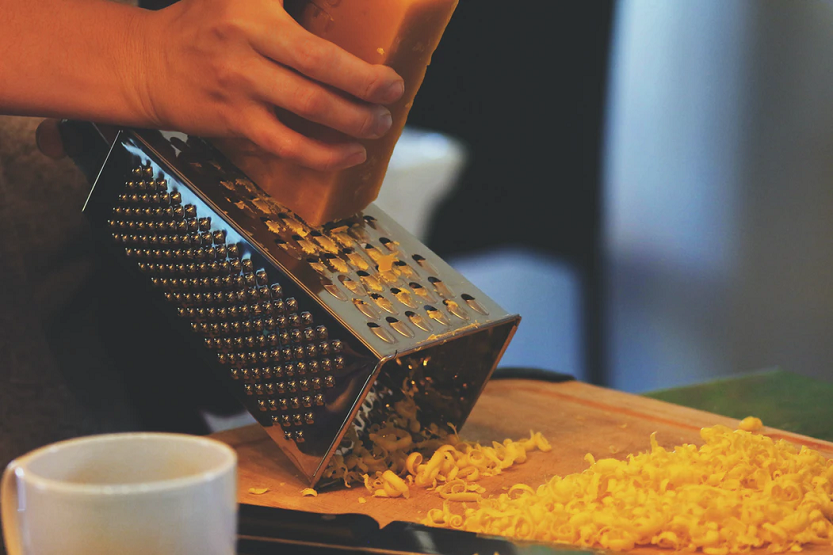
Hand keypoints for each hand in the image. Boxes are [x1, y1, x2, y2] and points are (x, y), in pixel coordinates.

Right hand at [128, 0, 403, 169]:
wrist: (146, 63)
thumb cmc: (203, 25)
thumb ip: (283, 1)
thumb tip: (339, 8)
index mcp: (251, 3)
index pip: (309, 20)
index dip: (346, 36)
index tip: (386, 56)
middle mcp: (244, 39)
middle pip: (319, 63)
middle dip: (366, 81)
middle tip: (393, 90)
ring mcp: (239, 84)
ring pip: (309, 106)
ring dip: (353, 120)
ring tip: (378, 123)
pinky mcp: (234, 120)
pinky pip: (287, 144)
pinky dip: (324, 155)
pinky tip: (350, 153)